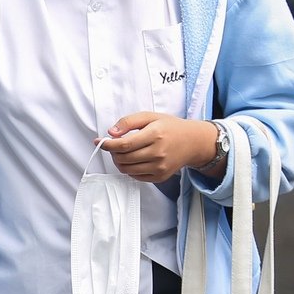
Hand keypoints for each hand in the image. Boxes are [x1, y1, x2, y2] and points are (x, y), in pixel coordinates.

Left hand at [100, 113, 221, 183]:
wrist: (193, 142)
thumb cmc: (170, 127)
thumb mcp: (150, 116)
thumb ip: (128, 121)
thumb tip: (111, 133)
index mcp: (155, 135)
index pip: (124, 145)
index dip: (108, 145)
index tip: (100, 142)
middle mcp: (158, 153)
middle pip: (124, 158)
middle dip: (113, 152)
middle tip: (114, 146)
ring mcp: (160, 167)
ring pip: (127, 169)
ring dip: (119, 161)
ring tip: (122, 153)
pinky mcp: (160, 177)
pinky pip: (135, 176)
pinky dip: (129, 169)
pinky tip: (133, 160)